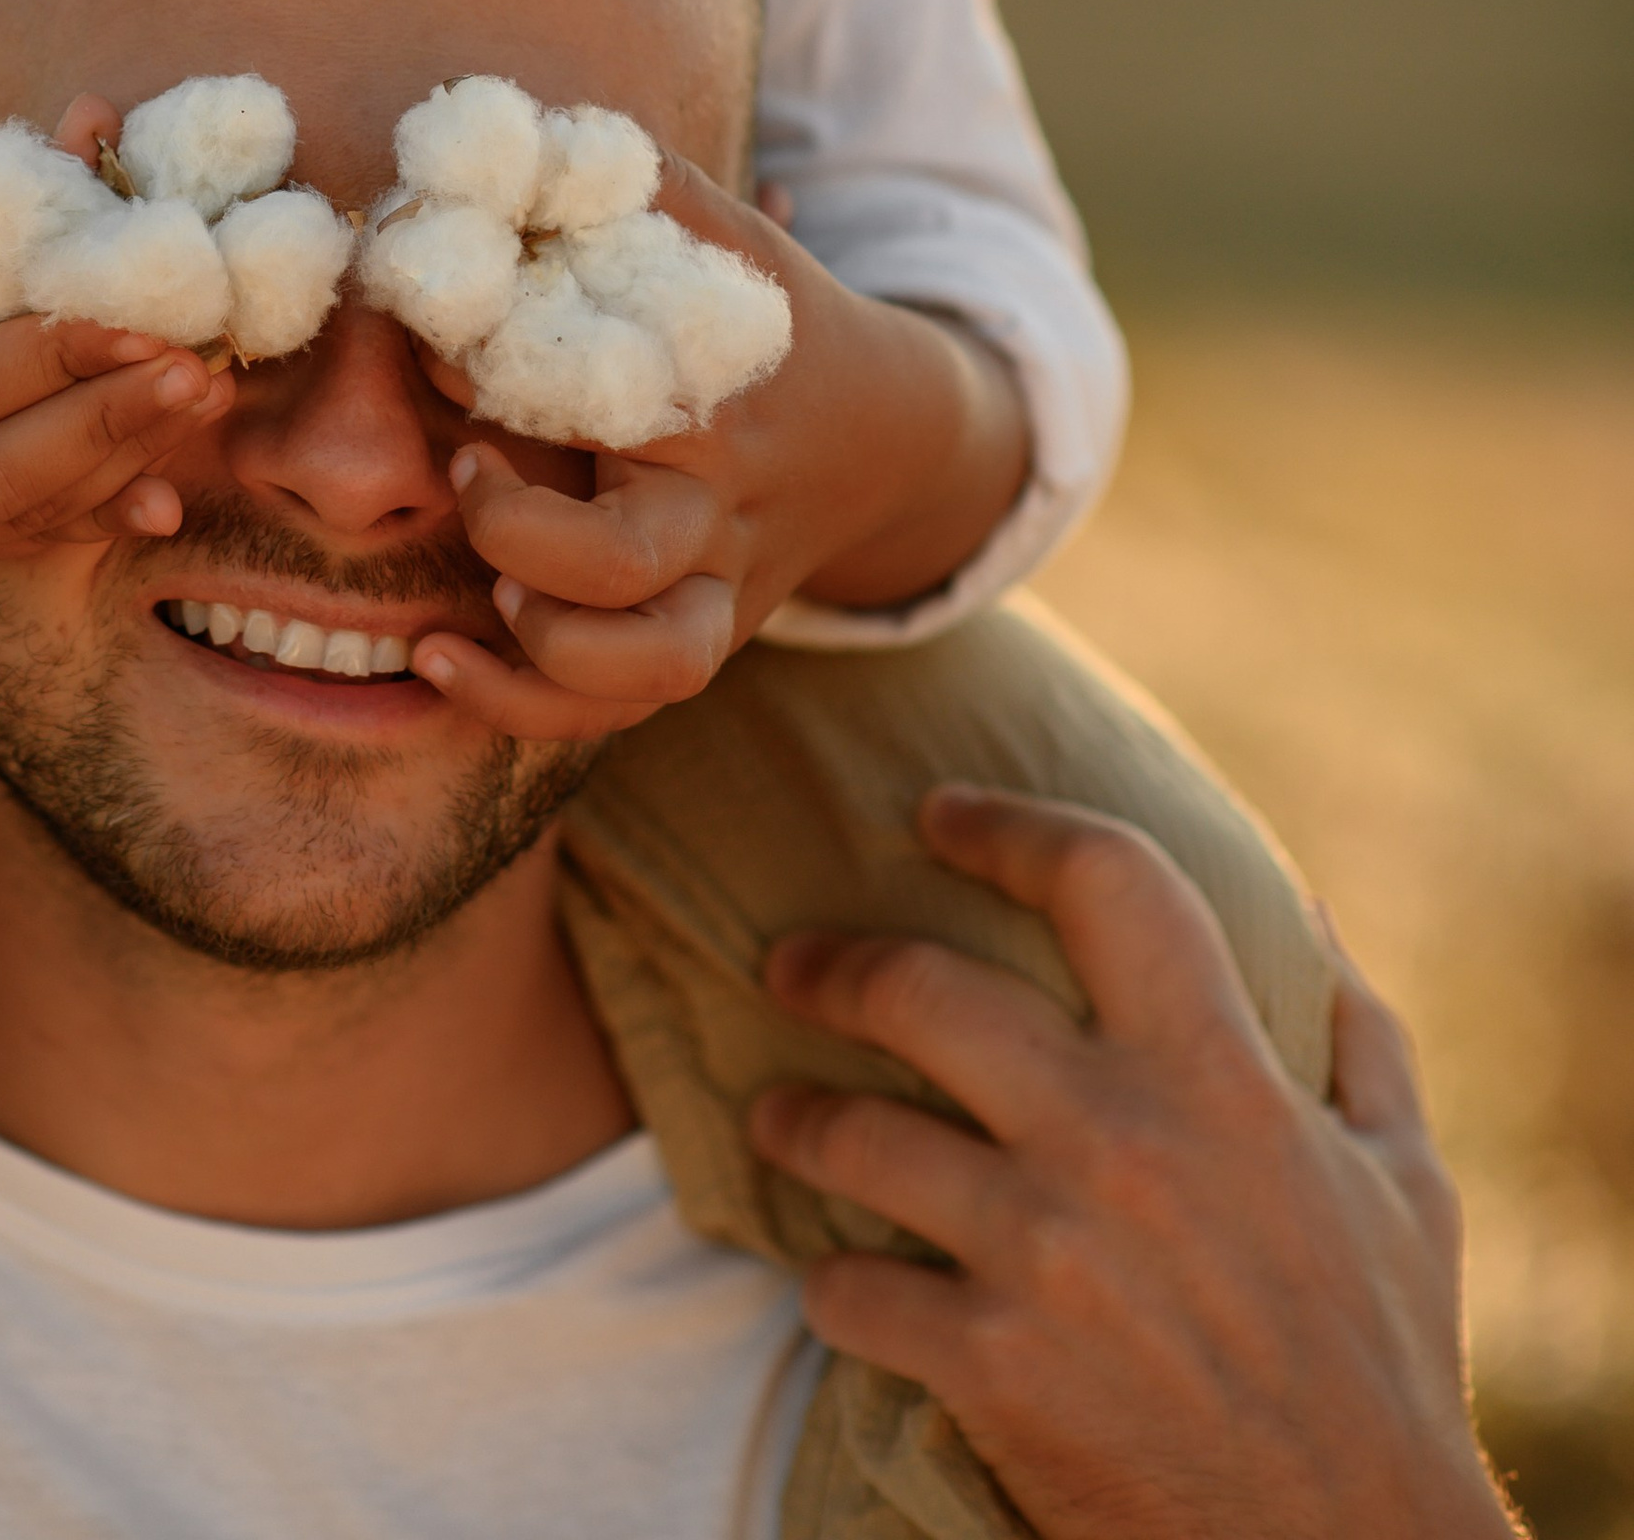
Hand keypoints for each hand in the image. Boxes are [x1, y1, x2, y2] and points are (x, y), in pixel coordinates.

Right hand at [0, 123, 238, 550]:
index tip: (159, 323)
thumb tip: (103, 125)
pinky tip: (162, 490)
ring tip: (203, 405)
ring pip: (12, 520)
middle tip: (205, 375)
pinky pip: (11, 540)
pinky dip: (90, 517)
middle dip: (111, 428)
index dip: (66, 359)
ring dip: (117, 469)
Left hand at [411, 166, 1028, 742]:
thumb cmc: (776, 320)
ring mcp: (719, 591)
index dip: (506, 376)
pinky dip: (522, 707)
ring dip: (539, 640)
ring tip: (474, 589)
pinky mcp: (705, 644)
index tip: (440, 344)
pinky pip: (617, 713)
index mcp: (715, 399)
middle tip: (463, 465)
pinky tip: (437, 662)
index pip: (608, 397)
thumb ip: (635, 185)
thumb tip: (520, 130)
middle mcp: (719, 510)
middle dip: (519, 528)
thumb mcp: (728, 238)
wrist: (889, 434)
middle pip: (623, 559)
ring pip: (641, 664)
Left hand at [746, 786, 1522, 1539]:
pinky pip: (853, 1293)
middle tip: (790, 964)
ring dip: (797, 1122)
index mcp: (1221, 1081)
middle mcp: (1117, 1145)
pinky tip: (833, 1281)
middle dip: (834, 967)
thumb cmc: (1381, 1369)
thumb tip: (1306, 912)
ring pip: (856, 1137)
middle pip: (923, 991)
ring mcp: (1042, 1255)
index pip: (1105, 879)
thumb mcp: (1406, 1188)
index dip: (1009, 826)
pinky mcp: (990, 1367)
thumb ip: (1358, 1041)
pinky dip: (832, 1285)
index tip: (940, 813)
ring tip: (777, 1117)